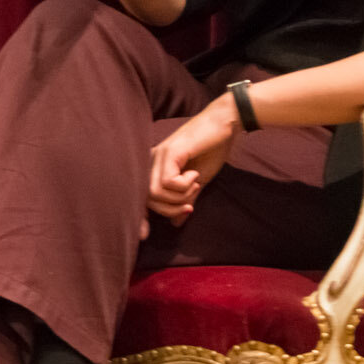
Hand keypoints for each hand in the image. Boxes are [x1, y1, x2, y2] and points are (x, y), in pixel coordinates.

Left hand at [145, 98, 239, 222]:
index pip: (138, 197)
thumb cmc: (211, 150)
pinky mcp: (169, 152)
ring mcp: (158, 155)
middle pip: (148, 200)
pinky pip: (167, 182)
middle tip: (191, 202)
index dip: (139, 219)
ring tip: (195, 184)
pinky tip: (194, 174)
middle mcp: (150, 161)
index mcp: (153, 168)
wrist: (224, 126)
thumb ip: (185, 201)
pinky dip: (184, 185)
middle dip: (171, 209)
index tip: (143, 236)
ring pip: (155, 193)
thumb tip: (176, 223)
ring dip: (180, 196)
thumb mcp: (198, 182)